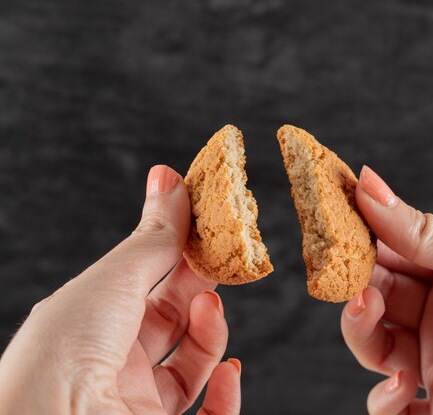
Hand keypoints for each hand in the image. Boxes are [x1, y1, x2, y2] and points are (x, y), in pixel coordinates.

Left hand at [0, 165, 240, 414]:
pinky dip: (227, 396)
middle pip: (172, 320)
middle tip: (225, 257)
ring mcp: (137, 402)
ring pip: (192, 366)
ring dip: (213, 333)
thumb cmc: (64, 352)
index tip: (209, 220)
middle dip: (202, 286)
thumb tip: (170, 180)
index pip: (148, 282)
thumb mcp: (114, 279)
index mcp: (93, 322)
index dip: (180, 251)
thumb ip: (154, 237)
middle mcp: (113, 363)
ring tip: (211, 307)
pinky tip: (228, 372)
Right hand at [342, 166, 432, 414]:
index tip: (330, 227)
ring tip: (370, 312)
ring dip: (361, 332)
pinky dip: (386, 401)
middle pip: (375, 301)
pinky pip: (398, 412)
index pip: (388, 255)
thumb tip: (366, 184)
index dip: (358, 244)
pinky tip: (402, 383)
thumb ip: (419, 230)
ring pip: (376, 349)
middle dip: (355, 288)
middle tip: (348, 278)